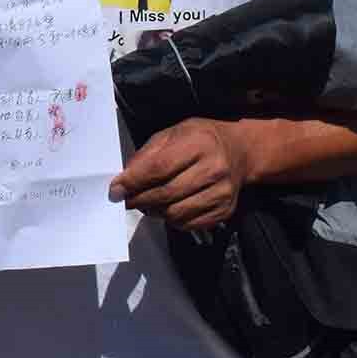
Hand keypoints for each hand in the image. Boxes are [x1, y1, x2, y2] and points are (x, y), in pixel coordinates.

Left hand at [109, 119, 251, 231]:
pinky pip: (189, 224)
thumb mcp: (173, 134)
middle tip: (127, 200)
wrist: (240, 152)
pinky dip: (172, 220)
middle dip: (140, 199)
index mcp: (199, 143)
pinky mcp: (225, 211)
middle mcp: (214, 169)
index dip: (134, 181)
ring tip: (148, 203)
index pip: (160, 168)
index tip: (116, 189)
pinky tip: (168, 207)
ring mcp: (222, 193)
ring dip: (155, 211)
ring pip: (176, 213)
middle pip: (166, 193)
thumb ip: (148, 155)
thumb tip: (124, 179)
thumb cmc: (201, 139)